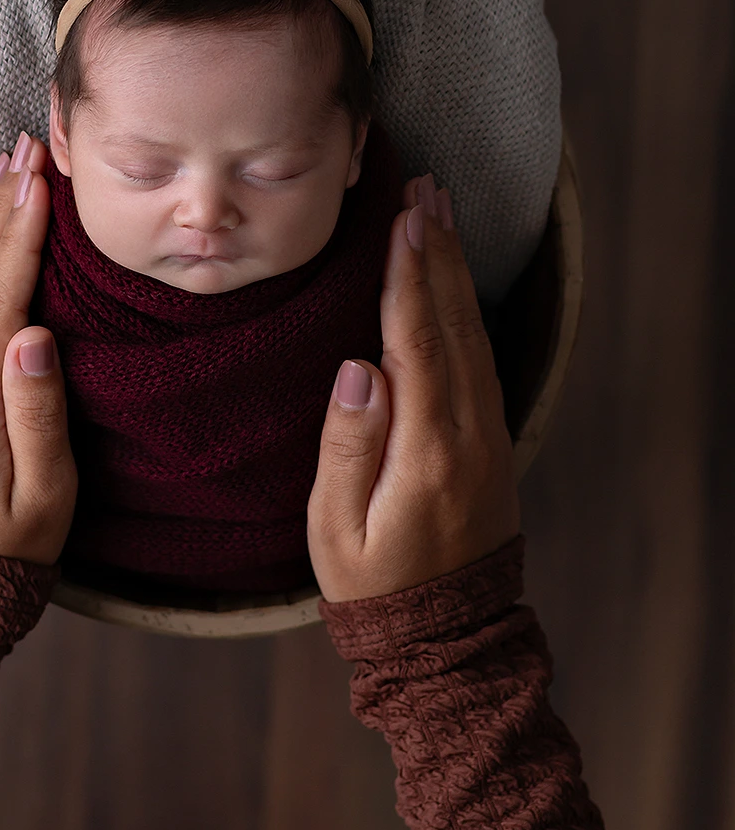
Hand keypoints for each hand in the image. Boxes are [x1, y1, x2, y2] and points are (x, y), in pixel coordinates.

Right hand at [307, 174, 519, 600]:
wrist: (446, 638)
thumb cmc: (375, 584)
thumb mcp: (337, 527)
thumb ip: (348, 444)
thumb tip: (357, 367)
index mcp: (428, 451)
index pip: (417, 343)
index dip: (410, 277)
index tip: (406, 219)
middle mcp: (469, 434)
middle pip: (455, 324)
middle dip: (439, 253)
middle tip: (428, 191)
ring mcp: (489, 436)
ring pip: (475, 335)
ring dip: (457, 272)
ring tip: (442, 217)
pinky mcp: (492, 441)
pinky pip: (482, 358)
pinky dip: (467, 309)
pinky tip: (455, 283)